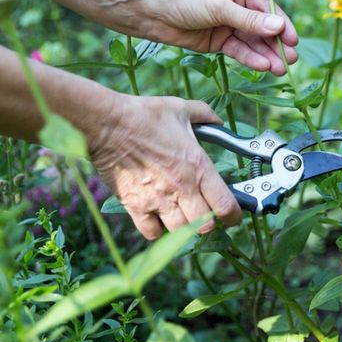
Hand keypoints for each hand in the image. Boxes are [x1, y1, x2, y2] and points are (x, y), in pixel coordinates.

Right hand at [88, 93, 240, 239]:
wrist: (107, 123)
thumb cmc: (144, 115)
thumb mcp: (181, 109)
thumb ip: (205, 116)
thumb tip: (218, 121)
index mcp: (198, 166)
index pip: (226, 205)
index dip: (234, 216)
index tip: (233, 216)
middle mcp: (181, 188)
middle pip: (205, 226)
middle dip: (209, 223)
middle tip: (205, 213)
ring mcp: (157, 200)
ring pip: (180, 232)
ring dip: (184, 226)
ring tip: (181, 214)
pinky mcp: (135, 206)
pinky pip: (152, 232)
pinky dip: (157, 229)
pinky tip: (158, 216)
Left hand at [142, 0, 298, 75]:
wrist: (149, 12)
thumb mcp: (219, 7)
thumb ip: (249, 20)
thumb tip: (279, 27)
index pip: (266, 5)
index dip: (281, 23)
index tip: (292, 39)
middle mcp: (236, 4)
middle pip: (262, 26)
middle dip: (276, 43)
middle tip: (290, 59)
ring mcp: (227, 23)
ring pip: (252, 41)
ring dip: (266, 54)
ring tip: (280, 68)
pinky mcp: (218, 41)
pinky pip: (238, 50)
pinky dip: (250, 58)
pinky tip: (262, 66)